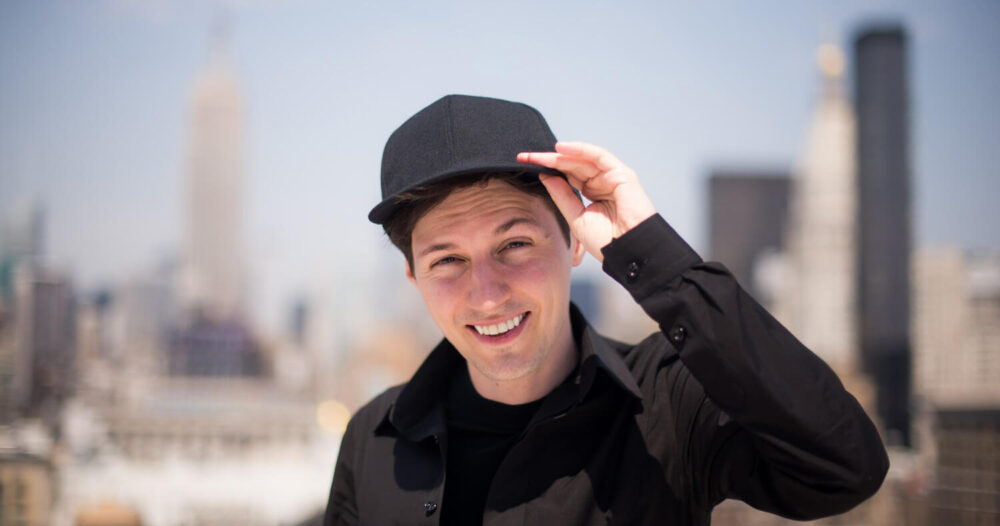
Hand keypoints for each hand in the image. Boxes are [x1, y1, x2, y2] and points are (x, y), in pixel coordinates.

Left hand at [517, 142, 656, 262]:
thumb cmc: (606, 241)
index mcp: (593, 193)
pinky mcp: (621, 173)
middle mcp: (602, 182)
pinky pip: (598, 156)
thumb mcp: (576, 218)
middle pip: (572, 165)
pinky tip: (560, 149)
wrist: (627, 251)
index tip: (525, 166)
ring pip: (583, 159)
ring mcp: (612, 177)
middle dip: (548, 160)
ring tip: (537, 154)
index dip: (547, 170)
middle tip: (524, 156)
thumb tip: (545, 176)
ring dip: (559, 155)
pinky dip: (580, 150)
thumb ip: (562, 196)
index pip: (567, 176)